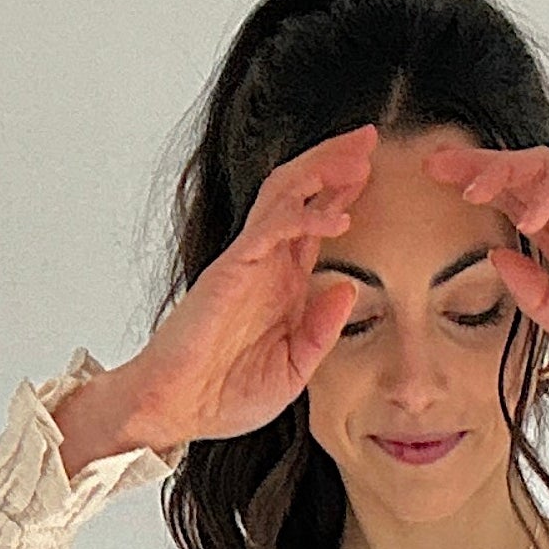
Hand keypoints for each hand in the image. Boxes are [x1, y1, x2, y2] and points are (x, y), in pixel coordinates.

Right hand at [116, 124, 376, 446]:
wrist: (177, 410)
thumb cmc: (224, 395)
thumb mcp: (293, 369)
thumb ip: (321, 331)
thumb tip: (349, 289)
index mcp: (281, 284)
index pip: (313, 224)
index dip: (341, 194)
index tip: (371, 171)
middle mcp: (265, 264)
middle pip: (301, 193)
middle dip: (334, 162)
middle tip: (369, 138)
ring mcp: (247, 262)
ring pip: (285, 195)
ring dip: (322, 171)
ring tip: (358, 154)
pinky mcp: (231, 269)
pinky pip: (271, 229)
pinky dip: (304, 217)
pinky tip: (336, 217)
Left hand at [416, 141, 548, 383]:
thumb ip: (533, 295)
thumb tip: (493, 259)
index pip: (509, 203)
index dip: (473, 188)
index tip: (431, 184)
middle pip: (518, 176)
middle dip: (475, 166)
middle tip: (437, 164)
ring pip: (543, 169)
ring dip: (505, 172)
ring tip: (474, 188)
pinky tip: (529, 210)